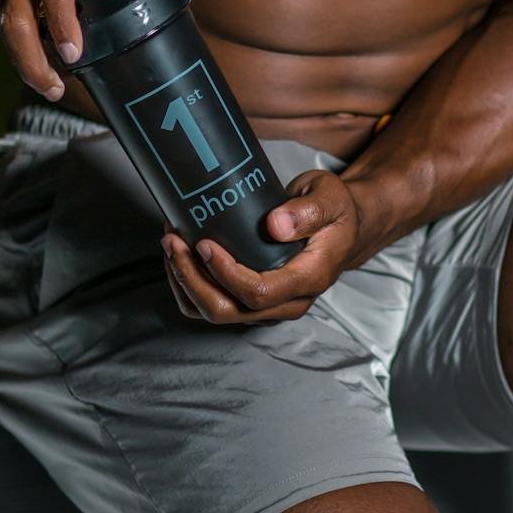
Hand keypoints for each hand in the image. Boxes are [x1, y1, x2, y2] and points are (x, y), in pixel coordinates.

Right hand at [0, 0, 213, 98]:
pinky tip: (37, 66)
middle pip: (19, 13)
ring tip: (50, 88)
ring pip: (4, 24)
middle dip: (33, 55)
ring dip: (23, 60)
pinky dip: (17, 48)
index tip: (75, 53)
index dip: (63, 18)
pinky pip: (0, 25)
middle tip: (58, 87)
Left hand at [162, 171, 372, 324]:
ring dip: (184, 283)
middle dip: (192, 279)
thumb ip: (308, 211)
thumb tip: (275, 226)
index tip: (204, 242)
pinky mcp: (253, 303)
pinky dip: (189, 286)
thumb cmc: (334, 210)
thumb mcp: (330, 199)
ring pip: (215, 313)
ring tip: (171, 244)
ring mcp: (269, 307)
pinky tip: (180, 256)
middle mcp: (287, 303)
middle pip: (228, 311)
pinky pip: (214, 306)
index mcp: (308, 279)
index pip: (259, 293)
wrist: (342, 227)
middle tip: (174, 241)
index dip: (225, 273)